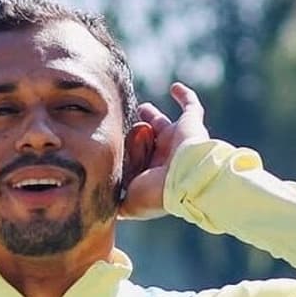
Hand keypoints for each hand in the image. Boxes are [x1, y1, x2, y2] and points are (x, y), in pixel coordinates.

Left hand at [119, 82, 209, 219]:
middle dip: (136, 135)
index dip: (126, 158)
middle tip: (122, 126)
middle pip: (146, 141)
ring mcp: (178, 140)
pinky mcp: (191, 125)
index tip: (109, 152)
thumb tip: (104, 208)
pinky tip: (175, 88)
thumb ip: (117, 202)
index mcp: (153, 174)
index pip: (136, 162)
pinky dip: (185, 95)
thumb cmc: (158, 193)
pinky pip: (191, 106)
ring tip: (140, 107)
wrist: (187, 180)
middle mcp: (165, 157)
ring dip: (150, 115)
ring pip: (161, 124)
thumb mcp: (130, 203)